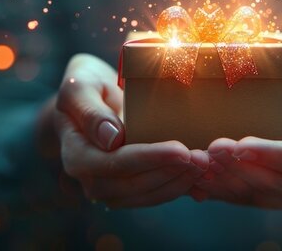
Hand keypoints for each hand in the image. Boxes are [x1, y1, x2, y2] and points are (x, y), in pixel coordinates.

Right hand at [53, 54, 208, 207]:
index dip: (149, 159)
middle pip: (132, 185)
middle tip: (202, 158)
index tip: (180, 150)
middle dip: (170, 173)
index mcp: (76, 155)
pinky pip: (153, 194)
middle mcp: (90, 179)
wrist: (89, 97)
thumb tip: (112, 140)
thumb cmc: (83, 85)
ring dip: (178, 182)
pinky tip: (200, 176)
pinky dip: (178, 186)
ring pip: (146, 195)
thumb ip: (90, 111)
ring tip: (205, 164)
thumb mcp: (79, 87)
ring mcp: (108, 188)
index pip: (114, 163)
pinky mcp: (126, 189)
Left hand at [191, 64, 281, 210]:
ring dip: (225, 179)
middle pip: (274, 185)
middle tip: (213, 147)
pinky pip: (242, 195)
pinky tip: (196, 177)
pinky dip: (218, 188)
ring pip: (254, 194)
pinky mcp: (268, 192)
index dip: (272, 156)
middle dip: (240, 167)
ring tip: (200, 160)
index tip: (243, 143)